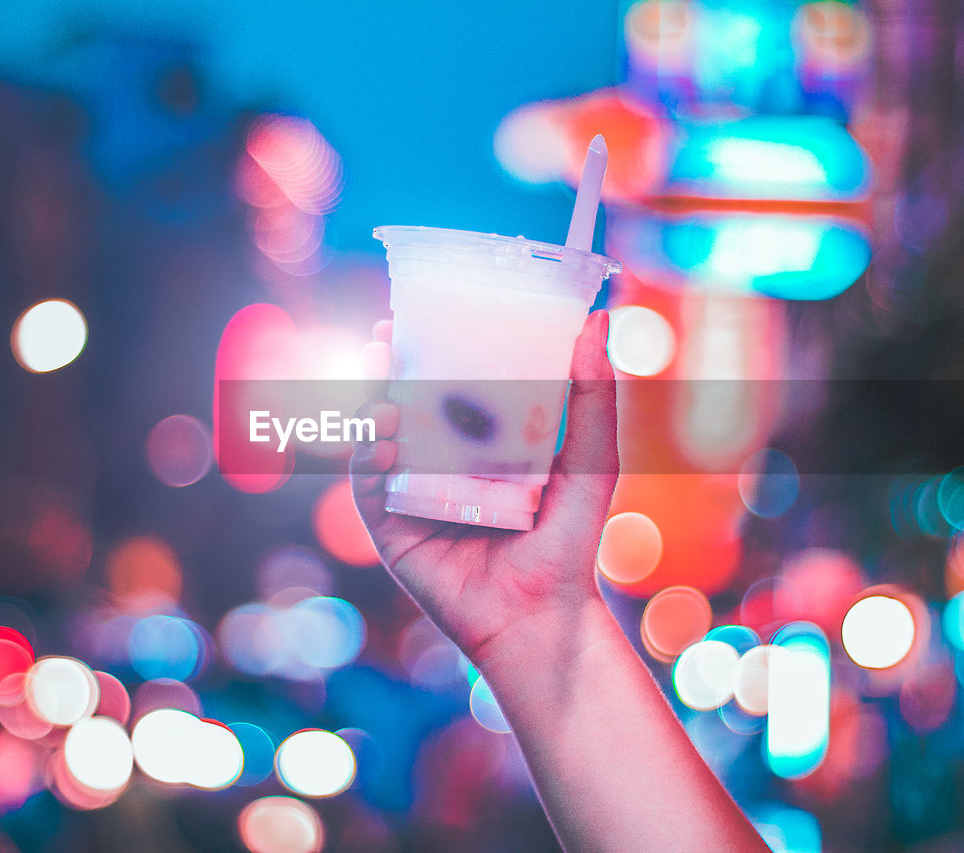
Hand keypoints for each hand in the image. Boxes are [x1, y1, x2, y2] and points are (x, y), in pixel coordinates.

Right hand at [349, 310, 618, 665]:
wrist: (543, 616)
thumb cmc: (569, 541)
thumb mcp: (590, 459)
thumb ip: (591, 395)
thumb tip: (596, 321)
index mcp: (477, 443)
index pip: (443, 384)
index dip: (425, 348)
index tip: (416, 313)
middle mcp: (437, 464)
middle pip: (399, 403)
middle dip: (385, 370)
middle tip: (385, 337)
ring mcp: (409, 495)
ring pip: (374, 439)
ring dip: (369, 409)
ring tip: (385, 394)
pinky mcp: (390, 530)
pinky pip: (368, 487)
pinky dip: (367, 459)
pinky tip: (381, 443)